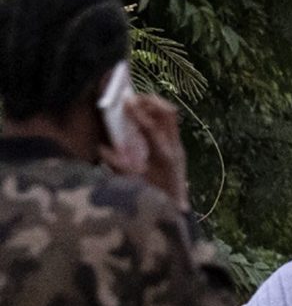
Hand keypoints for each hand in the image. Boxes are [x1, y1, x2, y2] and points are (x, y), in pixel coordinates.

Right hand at [105, 95, 188, 210]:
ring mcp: (178, 145)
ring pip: (171, 116)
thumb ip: (117, 165)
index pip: (152, 128)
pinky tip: (141, 116)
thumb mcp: (133, 182)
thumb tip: (100, 148)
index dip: (138, 113)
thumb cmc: (153, 197)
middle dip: (150, 101)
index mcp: (163, 156)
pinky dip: (156, 114)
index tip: (125, 100)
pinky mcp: (177, 146)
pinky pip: (169, 123)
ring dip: (154, 106)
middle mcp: (175, 147)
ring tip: (135, 104)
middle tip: (131, 98)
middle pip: (169, 114)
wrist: (175, 207)